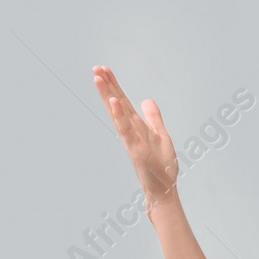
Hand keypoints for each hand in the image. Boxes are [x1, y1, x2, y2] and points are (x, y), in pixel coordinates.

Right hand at [92, 65, 181, 210]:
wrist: (163, 191)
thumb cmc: (161, 167)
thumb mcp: (161, 136)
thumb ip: (154, 118)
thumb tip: (147, 100)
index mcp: (136, 127)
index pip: (123, 102)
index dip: (114, 85)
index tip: (104, 69)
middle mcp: (130, 132)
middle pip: (116, 104)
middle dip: (107, 86)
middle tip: (95, 68)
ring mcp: (131, 140)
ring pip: (117, 114)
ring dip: (107, 95)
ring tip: (98, 78)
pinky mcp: (136, 150)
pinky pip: (127, 130)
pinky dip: (120, 116)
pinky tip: (113, 102)